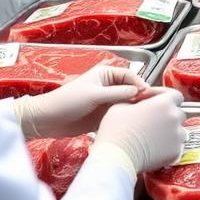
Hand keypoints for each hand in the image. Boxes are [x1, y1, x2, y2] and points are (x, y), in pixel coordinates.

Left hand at [13, 66, 147, 138]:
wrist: (48, 120)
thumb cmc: (68, 101)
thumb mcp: (94, 95)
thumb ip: (117, 93)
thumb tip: (139, 92)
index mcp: (105, 74)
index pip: (129, 75)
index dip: (140, 84)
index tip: (149, 95)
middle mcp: (108, 86)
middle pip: (130, 90)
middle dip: (140, 97)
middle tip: (151, 108)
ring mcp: (106, 101)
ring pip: (126, 104)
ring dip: (133, 109)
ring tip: (144, 118)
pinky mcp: (103, 116)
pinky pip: (119, 115)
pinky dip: (126, 119)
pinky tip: (133, 125)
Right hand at [93, 88, 186, 173]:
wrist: (116, 157)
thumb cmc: (116, 131)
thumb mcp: (121, 105)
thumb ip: (136, 100)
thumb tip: (139, 103)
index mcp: (163, 103)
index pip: (175, 95)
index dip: (165, 97)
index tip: (155, 101)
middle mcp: (174, 118)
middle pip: (177, 113)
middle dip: (166, 115)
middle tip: (151, 119)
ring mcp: (176, 136)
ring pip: (178, 130)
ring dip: (169, 131)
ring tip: (152, 135)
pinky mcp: (175, 152)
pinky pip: (176, 146)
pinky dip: (168, 146)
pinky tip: (154, 146)